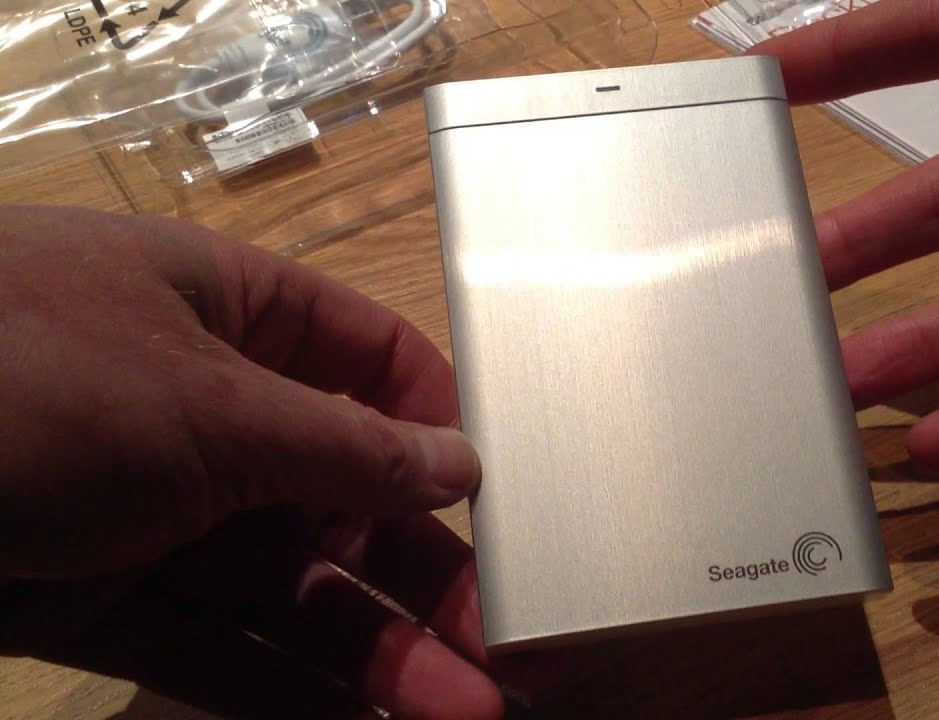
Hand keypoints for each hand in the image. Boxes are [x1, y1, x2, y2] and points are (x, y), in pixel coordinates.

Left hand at [0, 206, 503, 717]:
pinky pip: (215, 638)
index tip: (500, 500)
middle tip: (491, 645)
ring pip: (288, 582)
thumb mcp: (209, 401)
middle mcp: (203, 406)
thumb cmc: (18, 372)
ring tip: (459, 709)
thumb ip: (348, 448)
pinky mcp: (99, 593)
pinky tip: (363, 719)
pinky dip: (285, 683)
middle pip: (341, 492)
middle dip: (418, 569)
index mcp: (231, 314)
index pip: (370, 361)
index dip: (440, 428)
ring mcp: (151, 506)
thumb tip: (459, 466)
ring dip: (372, 647)